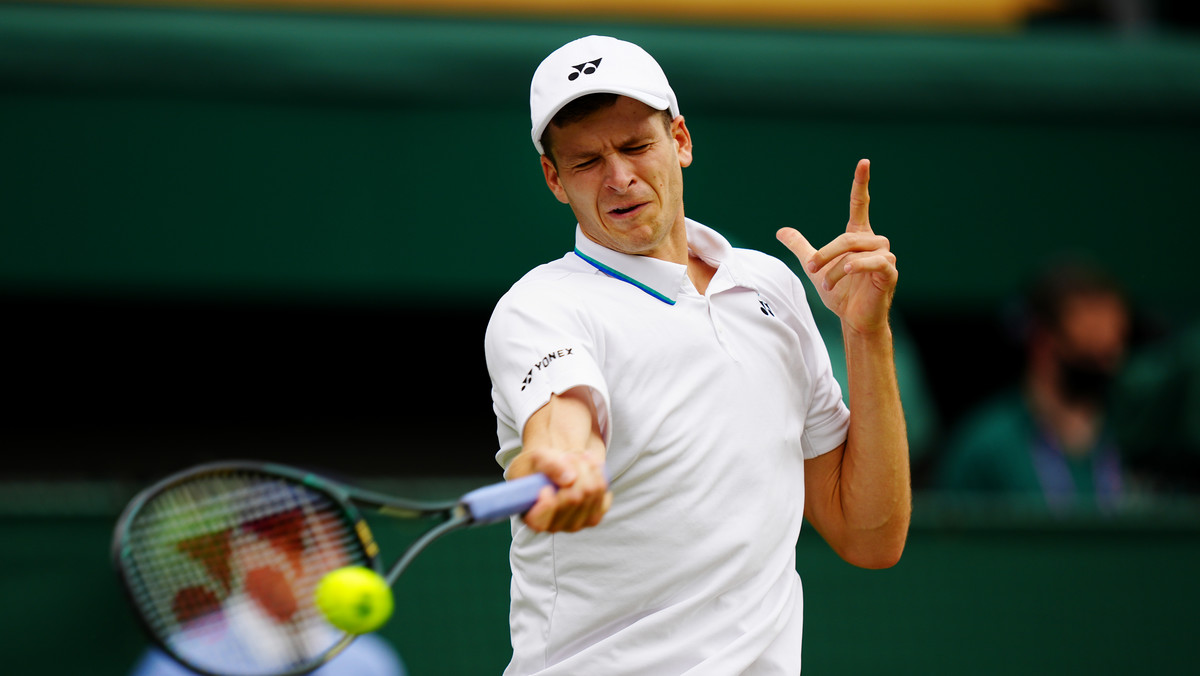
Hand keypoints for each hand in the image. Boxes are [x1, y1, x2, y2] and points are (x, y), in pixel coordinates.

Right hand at [508, 446, 610, 532]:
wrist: (556, 466)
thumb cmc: (540, 465)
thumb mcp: (537, 458)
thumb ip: (549, 466)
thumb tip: (569, 479)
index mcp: (532, 517)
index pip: (539, 522)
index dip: (546, 504)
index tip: (546, 487)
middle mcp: (554, 525)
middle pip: (573, 498)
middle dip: (573, 469)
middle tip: (566, 456)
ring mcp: (575, 524)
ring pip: (591, 492)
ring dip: (586, 469)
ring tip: (576, 459)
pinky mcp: (593, 518)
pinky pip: (602, 493)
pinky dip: (598, 474)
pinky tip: (588, 467)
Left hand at [777, 159, 896, 334]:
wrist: (854, 320)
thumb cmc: (840, 295)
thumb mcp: (814, 267)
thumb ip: (801, 247)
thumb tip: (781, 231)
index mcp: (858, 238)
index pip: (860, 205)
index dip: (861, 184)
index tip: (863, 162)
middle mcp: (875, 243)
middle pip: (848, 237)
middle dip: (825, 253)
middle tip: (812, 269)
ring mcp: (885, 257)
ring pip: (856, 249)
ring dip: (836, 267)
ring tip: (826, 283)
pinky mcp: (890, 273)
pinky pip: (876, 261)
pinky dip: (858, 264)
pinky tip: (848, 269)